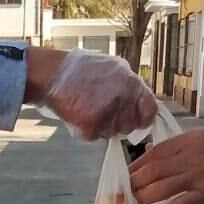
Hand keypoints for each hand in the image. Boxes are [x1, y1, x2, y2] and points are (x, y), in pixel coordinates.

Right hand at [28, 48, 158, 140]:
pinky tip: (80, 113)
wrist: (53, 74)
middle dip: (121, 121)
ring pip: (113, 133)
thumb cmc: (83, 69)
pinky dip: (88, 130)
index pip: (150, 110)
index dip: (144, 117)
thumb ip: (131, 85)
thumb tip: (144, 101)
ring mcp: (106, 115)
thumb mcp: (115, 67)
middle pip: (131, 125)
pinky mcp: (91, 127)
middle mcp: (122, 100)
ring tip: (89, 108)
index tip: (137, 118)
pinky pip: (96, 137)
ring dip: (104, 126)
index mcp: (131, 83)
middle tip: (104, 110)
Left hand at [130, 129, 203, 203]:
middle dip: (136, 182)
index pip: (156, 152)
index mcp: (190, 140)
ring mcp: (197, 176)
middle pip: (154, 170)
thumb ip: (181, 145)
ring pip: (162, 187)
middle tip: (125, 191)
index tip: (128, 173)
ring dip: (144, 196)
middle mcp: (190, 156)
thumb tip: (154, 152)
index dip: (138, 164)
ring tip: (134, 203)